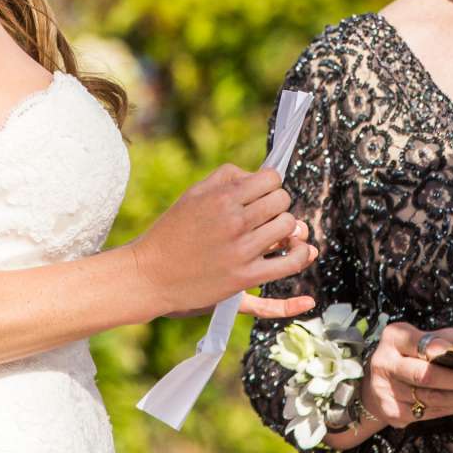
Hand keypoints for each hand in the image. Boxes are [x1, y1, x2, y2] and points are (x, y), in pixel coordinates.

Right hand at [127, 165, 316, 318]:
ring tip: (274, 233)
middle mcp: (235, 221)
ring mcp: (242, 250)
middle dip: (278, 205)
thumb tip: (258, 176)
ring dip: (286, 229)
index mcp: (222, 197)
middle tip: (265, 215)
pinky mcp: (246, 277)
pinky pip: (291, 263)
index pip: (271, 179)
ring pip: (289, 227)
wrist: (150, 275)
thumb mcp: (193, 193)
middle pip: (283, 201)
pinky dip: (302, 255)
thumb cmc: (171, 232)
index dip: (270, 184)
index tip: (263, 193)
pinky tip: (300, 250)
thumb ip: (227, 177)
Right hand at [332, 322, 452, 445]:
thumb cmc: (403, 357)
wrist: (371, 387)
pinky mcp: (393, 413)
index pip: (422, 344)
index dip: (446, 352)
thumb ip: (441, 339)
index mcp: (393, 339)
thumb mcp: (415, 339)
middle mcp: (385, 364)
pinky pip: (430, 413)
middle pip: (427, 376)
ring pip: (432, 399)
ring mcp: (387, 392)